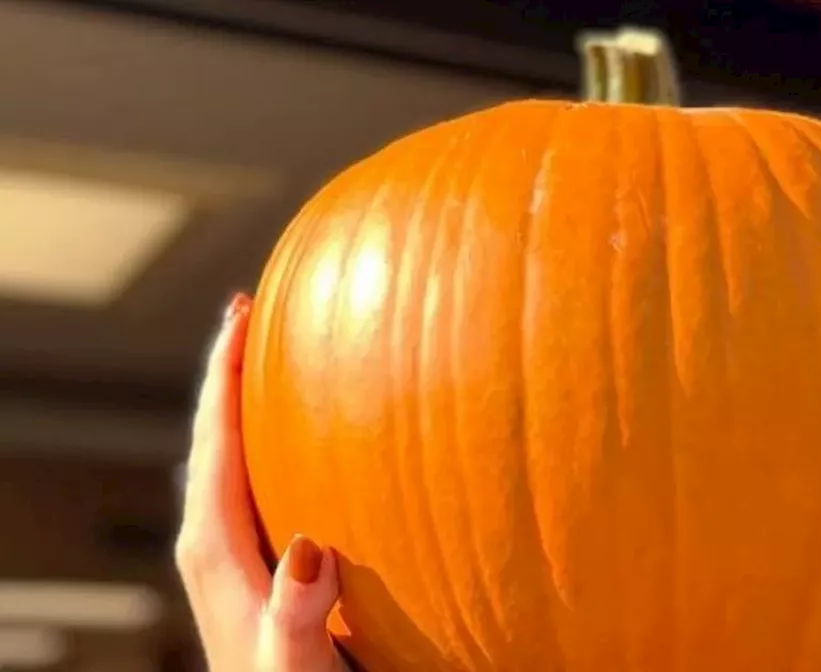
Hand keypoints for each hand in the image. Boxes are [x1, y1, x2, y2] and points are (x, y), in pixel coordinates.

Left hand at [176, 294, 349, 671]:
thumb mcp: (298, 662)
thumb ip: (298, 611)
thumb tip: (312, 548)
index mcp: (215, 548)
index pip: (214, 440)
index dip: (226, 373)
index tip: (242, 312)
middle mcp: (208, 541)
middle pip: (211, 435)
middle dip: (229, 370)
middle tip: (253, 308)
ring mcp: (223, 552)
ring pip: (225, 455)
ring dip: (241, 400)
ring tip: (272, 353)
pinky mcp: (244, 563)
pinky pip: (243, 477)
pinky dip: (258, 437)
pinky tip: (291, 433)